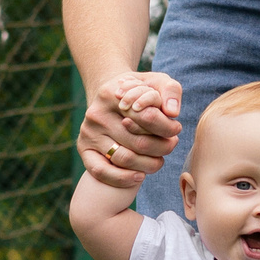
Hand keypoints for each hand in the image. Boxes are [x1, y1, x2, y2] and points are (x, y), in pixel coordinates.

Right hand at [79, 70, 182, 189]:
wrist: (110, 96)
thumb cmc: (139, 92)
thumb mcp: (155, 81)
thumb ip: (170, 90)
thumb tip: (172, 112)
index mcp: (111, 93)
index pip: (146, 116)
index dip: (167, 128)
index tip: (176, 129)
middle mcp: (96, 113)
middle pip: (138, 142)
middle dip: (162, 148)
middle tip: (171, 144)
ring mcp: (88, 132)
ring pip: (124, 159)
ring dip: (149, 165)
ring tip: (159, 160)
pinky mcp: (83, 149)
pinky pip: (101, 171)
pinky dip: (123, 178)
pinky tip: (140, 176)